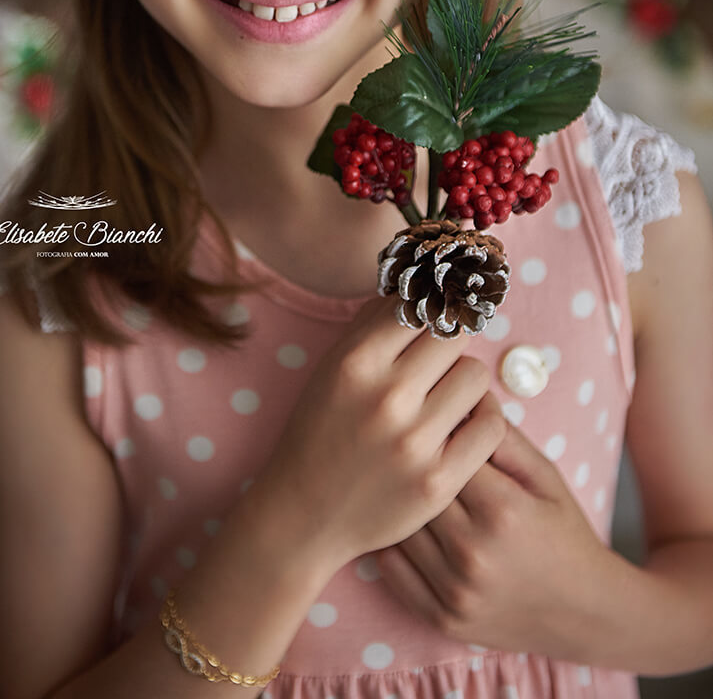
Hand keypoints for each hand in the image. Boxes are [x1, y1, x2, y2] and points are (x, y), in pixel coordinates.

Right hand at [249, 294, 505, 576]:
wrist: (304, 513)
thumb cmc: (322, 429)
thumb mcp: (333, 367)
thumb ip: (374, 322)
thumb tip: (422, 283)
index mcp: (356, 363)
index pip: (420, 305)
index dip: (431, 308)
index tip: (435, 316)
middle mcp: (386, 398)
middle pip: (455, 335)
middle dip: (447, 345)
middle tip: (436, 364)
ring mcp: (415, 443)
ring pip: (476, 376)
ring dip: (464, 382)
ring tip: (445, 396)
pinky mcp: (438, 482)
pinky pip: (492, 425)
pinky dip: (483, 419)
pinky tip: (462, 423)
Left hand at [374, 415, 615, 656]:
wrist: (586, 614)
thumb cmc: (565, 533)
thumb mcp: (546, 477)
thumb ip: (503, 437)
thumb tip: (462, 397)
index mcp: (502, 510)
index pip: (444, 450)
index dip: (437, 432)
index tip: (434, 423)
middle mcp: (473, 552)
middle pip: (415, 486)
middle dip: (413, 464)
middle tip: (410, 449)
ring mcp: (455, 590)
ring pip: (399, 526)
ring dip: (396, 502)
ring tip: (399, 482)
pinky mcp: (442, 617)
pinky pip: (391, 569)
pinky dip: (391, 542)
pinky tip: (401, 523)